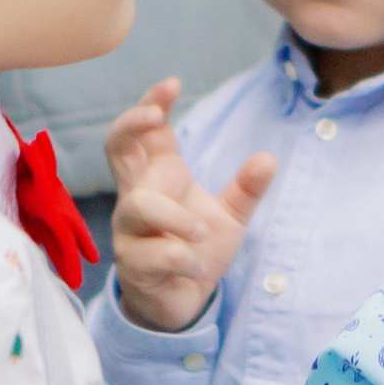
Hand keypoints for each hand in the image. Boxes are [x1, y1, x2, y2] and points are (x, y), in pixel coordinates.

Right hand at [104, 79, 276, 332]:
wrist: (183, 300)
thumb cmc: (197, 249)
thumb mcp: (230, 217)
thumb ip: (246, 189)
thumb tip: (268, 159)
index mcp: (158, 177)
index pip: (144, 133)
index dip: (150, 104)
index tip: (172, 84)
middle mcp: (137, 197)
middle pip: (115, 147)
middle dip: (130, 126)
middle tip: (156, 116)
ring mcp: (129, 230)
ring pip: (138, 207)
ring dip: (176, 218)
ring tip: (203, 233)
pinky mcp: (132, 264)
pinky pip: (152, 254)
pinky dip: (182, 258)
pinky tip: (197, 267)